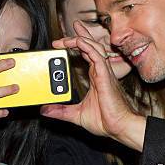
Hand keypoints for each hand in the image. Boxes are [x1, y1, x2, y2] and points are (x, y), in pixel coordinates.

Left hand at [41, 27, 145, 150]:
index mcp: (95, 77)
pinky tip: (79, 42)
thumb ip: (61, 111)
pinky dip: (88, 47)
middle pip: (90, 46)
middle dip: (77, 37)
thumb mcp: (77, 114)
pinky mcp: (105, 76)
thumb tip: (45, 110)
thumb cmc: (105, 121)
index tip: (62, 42)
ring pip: (94, 48)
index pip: (86, 54)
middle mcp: (100, 72)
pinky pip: (98, 56)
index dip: (77, 44)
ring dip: (80, 40)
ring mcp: (104, 73)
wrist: (118, 127)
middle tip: (62, 36)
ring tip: (65, 39)